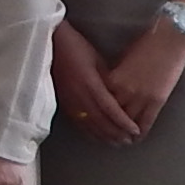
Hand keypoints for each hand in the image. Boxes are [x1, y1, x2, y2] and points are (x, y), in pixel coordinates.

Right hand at [50, 21, 140, 144]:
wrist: (49, 41)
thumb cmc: (75, 45)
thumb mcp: (96, 58)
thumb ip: (107, 78)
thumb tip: (119, 95)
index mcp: (89, 82)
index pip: (109, 108)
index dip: (123, 121)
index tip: (135, 130)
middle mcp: (78, 93)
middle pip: (100, 120)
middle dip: (116, 132)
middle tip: (129, 141)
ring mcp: (67, 98)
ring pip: (87, 123)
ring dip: (103, 135)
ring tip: (116, 142)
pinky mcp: (60, 100)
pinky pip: (76, 120)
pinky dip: (88, 131)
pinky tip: (96, 136)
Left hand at [104, 21, 184, 136]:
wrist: (169, 40)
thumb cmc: (145, 44)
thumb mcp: (122, 60)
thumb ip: (114, 75)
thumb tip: (107, 87)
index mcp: (112, 79)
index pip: (98, 102)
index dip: (94, 113)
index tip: (90, 121)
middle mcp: (124, 91)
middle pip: (110, 115)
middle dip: (106, 128)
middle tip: (104, 137)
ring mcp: (141, 97)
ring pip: (127, 122)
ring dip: (122, 133)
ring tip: (120, 141)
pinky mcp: (157, 100)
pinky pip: (146, 121)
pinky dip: (140, 131)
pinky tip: (137, 137)